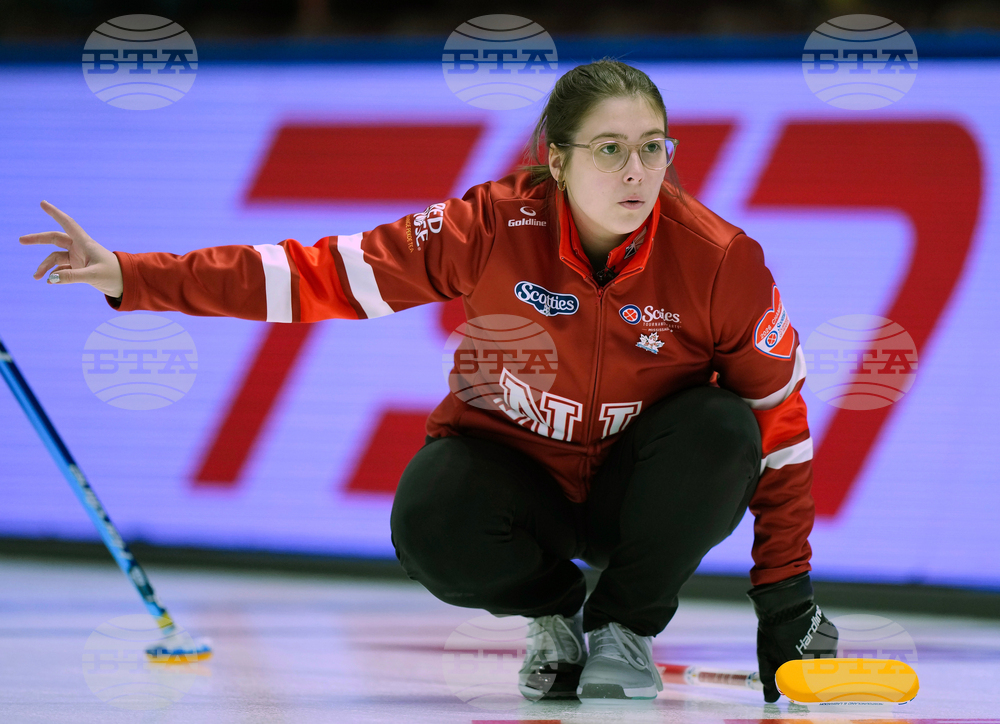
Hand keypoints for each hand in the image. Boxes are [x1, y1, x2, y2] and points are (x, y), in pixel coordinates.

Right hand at [19, 200, 123, 298]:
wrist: (127, 284)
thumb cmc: (114, 275)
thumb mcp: (93, 276)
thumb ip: (72, 277)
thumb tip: (51, 278)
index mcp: (85, 243)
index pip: (67, 224)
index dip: (55, 213)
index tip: (42, 203)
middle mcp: (80, 248)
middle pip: (55, 239)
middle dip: (38, 239)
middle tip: (21, 240)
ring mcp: (79, 258)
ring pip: (56, 257)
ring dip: (45, 266)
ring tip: (36, 277)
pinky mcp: (80, 268)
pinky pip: (62, 268)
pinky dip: (55, 274)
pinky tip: (49, 281)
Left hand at [746, 573, 838, 702]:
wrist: (785, 602)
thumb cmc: (771, 630)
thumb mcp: (765, 655)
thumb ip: (768, 679)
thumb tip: (769, 699)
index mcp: (801, 669)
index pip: (803, 689)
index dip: (796, 687)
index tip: (791, 682)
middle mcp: (819, 661)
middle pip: (815, 676)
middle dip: (805, 673)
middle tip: (794, 659)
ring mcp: (828, 648)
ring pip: (824, 662)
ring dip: (814, 660)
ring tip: (799, 644)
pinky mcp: (832, 636)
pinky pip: (828, 647)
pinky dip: (820, 646)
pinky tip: (807, 636)